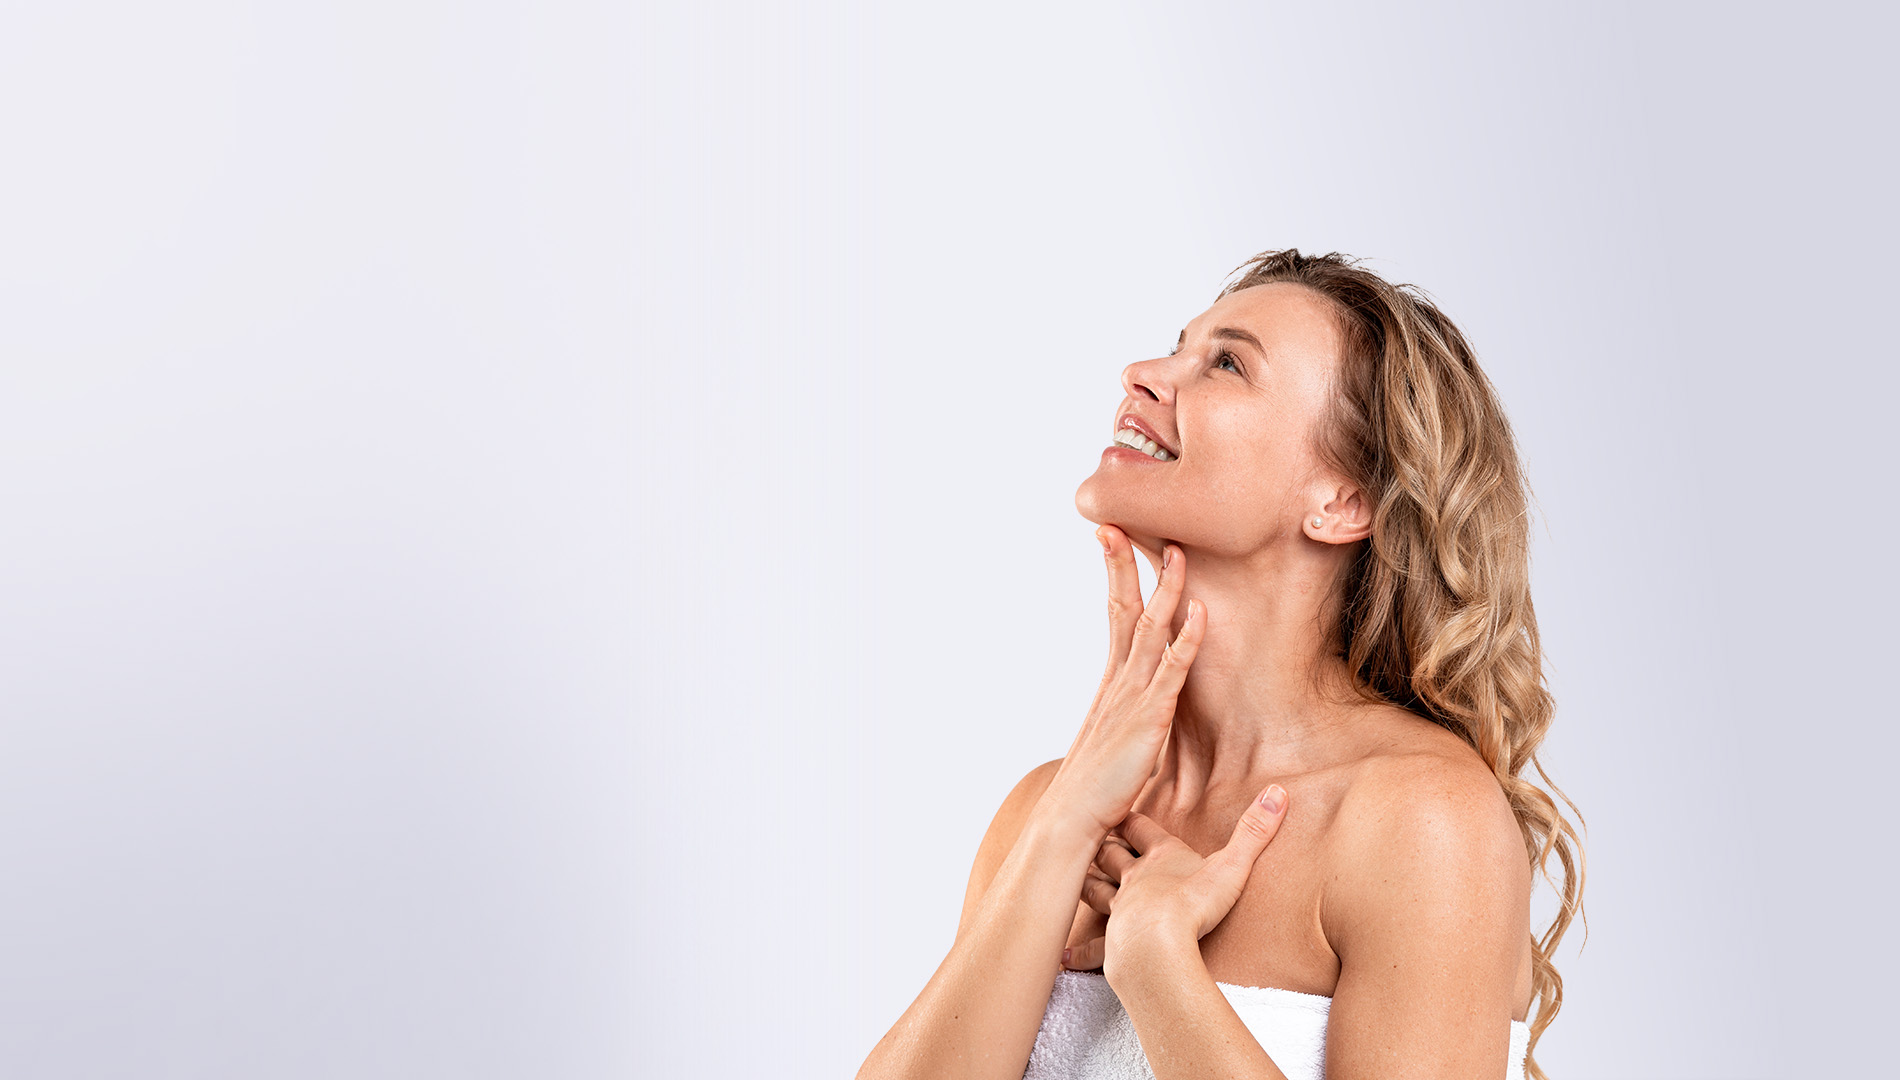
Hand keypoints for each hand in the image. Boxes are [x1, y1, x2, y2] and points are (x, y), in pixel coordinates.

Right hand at [1039, 526, 1204, 837]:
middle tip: (1120, 523)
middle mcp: (1118, 682)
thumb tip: (1127, 719)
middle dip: (1124, 565)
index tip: (1112, 540)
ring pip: (1151, 630)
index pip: (1113, 616)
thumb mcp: (1109, 747)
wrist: (1070, 822)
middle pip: (1123, 609)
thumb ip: (1121, 724)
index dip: (1115, 576)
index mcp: (1110, 684)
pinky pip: (1172, 669)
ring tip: (1177, 552)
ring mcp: (1132, 697)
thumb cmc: (1090, 794)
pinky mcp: (1149, 718)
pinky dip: (1187, 638)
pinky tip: (1199, 612)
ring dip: (1167, 590)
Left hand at [1061, 784, 1289, 978]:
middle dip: (1102, 843)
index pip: (1141, 827)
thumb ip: (1255, 830)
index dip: (1131, 816)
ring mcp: (1119, 910)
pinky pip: (1094, 946)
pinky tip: (1063, 954)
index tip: (1119, 802)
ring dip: (1086, 882)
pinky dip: (1079, 949)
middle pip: (1111, 853)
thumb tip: (1279, 791)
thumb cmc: (1193, 903)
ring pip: (1095, 890)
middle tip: (1091, 834)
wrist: (1157, 943)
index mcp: (1160, 857)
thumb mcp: (1232, 865)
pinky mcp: (1114, 942)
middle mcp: (1133, 878)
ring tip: (1076, 877)